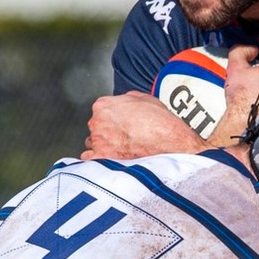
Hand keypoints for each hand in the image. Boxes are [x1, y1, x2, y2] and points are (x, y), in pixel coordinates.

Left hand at [83, 93, 200, 159]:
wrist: (169, 144)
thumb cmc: (160, 123)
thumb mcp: (145, 99)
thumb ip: (126, 100)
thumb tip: (123, 103)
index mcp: (104, 105)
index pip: (101, 111)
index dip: (112, 118)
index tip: (120, 123)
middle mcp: (97, 122)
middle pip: (96, 127)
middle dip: (107, 131)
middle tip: (123, 137)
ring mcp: (98, 141)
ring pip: (93, 143)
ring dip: (103, 145)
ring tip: (119, 149)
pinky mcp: (101, 158)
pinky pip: (89, 159)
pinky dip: (97, 160)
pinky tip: (107, 159)